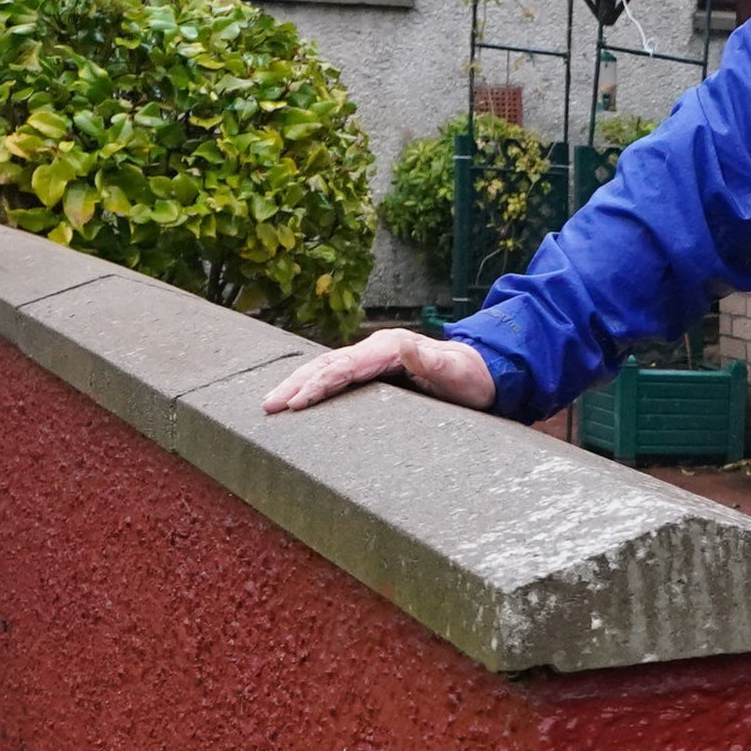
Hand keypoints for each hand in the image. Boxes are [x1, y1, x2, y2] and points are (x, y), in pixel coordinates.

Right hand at [261, 325, 496, 414]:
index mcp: (389, 348)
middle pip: (326, 365)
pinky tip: (295, 398)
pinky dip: (312, 386)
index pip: (345, 367)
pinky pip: (335, 377)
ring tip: (270, 403)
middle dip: (295, 384)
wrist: (482, 372)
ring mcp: (372, 359)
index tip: (297, 401)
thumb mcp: (457, 372)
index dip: (319, 384)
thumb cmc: (470, 377)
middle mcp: (375, 349)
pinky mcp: (372, 371)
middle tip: (268, 405)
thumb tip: (404, 344)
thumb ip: (432, 361)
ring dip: (297, 384)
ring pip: (325, 369)